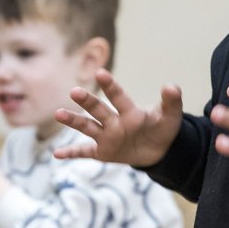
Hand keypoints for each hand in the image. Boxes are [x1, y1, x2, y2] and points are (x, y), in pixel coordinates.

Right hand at [53, 69, 183, 166]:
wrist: (159, 150)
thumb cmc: (163, 128)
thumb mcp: (171, 116)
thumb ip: (172, 102)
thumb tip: (172, 87)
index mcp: (129, 111)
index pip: (118, 97)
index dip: (110, 86)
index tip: (101, 73)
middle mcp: (114, 121)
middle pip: (98, 109)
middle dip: (87, 101)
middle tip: (75, 91)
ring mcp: (106, 136)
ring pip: (87, 126)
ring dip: (73, 121)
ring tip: (59, 113)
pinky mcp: (102, 152)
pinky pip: (84, 152)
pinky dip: (71, 154)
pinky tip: (57, 154)